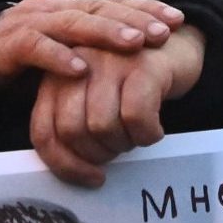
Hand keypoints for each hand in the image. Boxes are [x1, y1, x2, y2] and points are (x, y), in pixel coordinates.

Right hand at [0, 0, 183, 83]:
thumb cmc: (34, 57)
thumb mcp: (74, 50)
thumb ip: (102, 50)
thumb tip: (150, 60)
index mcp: (76, 9)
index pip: (115, 3)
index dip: (146, 9)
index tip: (177, 20)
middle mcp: (57, 10)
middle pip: (100, 8)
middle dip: (134, 19)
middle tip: (162, 32)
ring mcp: (33, 23)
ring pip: (73, 23)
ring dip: (105, 32)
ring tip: (133, 43)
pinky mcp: (10, 45)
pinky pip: (35, 48)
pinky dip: (58, 58)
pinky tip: (80, 69)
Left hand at [29, 27, 205, 185]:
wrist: (179, 45)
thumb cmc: (134, 82)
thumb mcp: (95, 98)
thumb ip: (74, 123)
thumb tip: (71, 169)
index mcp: (58, 75)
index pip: (44, 130)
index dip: (64, 163)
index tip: (90, 177)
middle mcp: (78, 64)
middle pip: (71, 130)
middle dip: (97, 154)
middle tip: (119, 150)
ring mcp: (110, 61)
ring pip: (101, 125)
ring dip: (124, 144)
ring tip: (137, 135)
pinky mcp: (143, 65)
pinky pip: (136, 116)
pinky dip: (147, 134)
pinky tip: (154, 129)